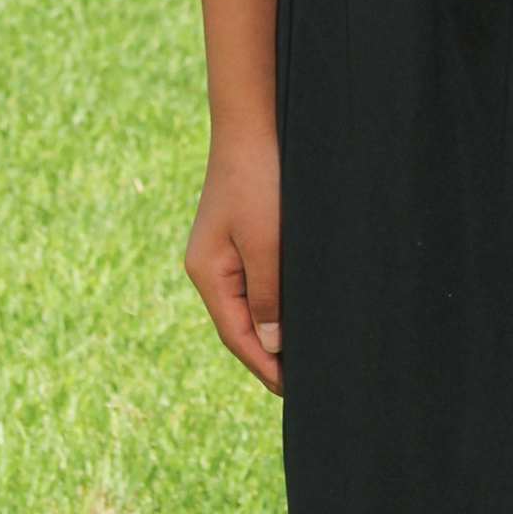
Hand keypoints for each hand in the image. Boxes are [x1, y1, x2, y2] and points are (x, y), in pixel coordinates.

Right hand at [185, 134, 282, 395]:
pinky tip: (297, 310)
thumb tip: (269, 346)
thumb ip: (267, 295)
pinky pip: (257, 280)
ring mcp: (224, 250)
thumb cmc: (259, 179)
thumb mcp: (266, 242)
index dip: (264, 367)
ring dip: (273, 330)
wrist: (254, 121)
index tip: (293, 393)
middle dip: (268, 356)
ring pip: (250, 303)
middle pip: (240, 325)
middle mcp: (211, 266)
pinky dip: (275, 302)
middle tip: (304, 384)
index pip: (236, 336)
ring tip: (304, 357)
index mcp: (208, 273)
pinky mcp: (241, 233)